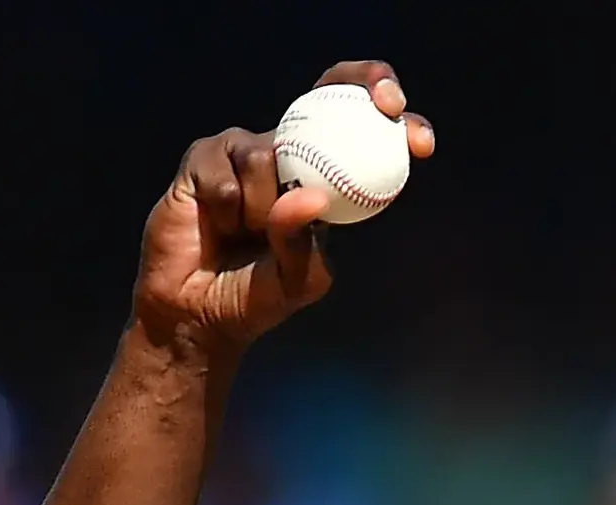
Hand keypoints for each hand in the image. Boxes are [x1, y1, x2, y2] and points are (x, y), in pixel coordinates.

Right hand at [132, 62, 435, 361]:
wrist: (196, 312)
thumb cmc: (254, 297)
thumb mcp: (295, 281)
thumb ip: (302, 243)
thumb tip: (310, 197)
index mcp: (325, 181)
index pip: (361, 132)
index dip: (390, 122)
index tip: (419, 140)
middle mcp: (288, 155)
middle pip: (327, 96)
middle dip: (366, 83)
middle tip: (390, 103)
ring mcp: (246, 150)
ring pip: (264, 153)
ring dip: (259, 206)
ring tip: (247, 232)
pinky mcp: (204, 157)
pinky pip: (223, 169)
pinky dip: (224, 205)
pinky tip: (219, 223)